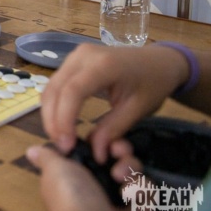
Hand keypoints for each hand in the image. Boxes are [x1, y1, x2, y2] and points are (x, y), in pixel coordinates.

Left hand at [26, 144, 143, 210]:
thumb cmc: (71, 197)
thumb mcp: (54, 170)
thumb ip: (48, 156)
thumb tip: (33, 150)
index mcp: (78, 174)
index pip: (94, 150)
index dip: (100, 140)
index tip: (100, 138)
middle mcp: (99, 184)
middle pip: (118, 155)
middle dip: (121, 148)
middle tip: (117, 151)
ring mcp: (121, 196)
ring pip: (134, 169)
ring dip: (130, 167)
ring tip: (120, 177)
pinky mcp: (140, 209)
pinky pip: (147, 189)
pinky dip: (140, 189)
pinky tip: (130, 194)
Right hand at [40, 43, 187, 162]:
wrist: (159, 61)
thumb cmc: (153, 83)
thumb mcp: (138, 109)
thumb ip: (114, 129)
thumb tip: (95, 154)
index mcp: (104, 65)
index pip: (72, 91)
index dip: (64, 119)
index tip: (66, 145)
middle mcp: (83, 55)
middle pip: (55, 88)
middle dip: (52, 120)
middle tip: (61, 145)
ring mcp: (75, 55)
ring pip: (51, 86)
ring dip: (50, 113)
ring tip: (59, 137)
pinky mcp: (72, 60)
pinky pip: (56, 83)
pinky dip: (54, 104)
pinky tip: (60, 122)